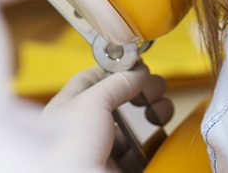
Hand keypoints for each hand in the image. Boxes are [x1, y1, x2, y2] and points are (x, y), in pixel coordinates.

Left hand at [43, 62, 173, 170]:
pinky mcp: (118, 168)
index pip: (92, 79)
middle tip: (155, 89)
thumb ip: (117, 82)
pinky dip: (153, 141)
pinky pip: (141, 149)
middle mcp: (83, 129)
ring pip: (133, 124)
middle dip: (142, 91)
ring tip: (160, 112)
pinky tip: (157, 134)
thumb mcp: (92, 103)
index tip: (136, 65)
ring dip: (152, 113)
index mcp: (67, 109)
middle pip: (118, 100)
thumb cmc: (69, 151)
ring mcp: (101, 150)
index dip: (115, 69)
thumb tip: (138, 72)